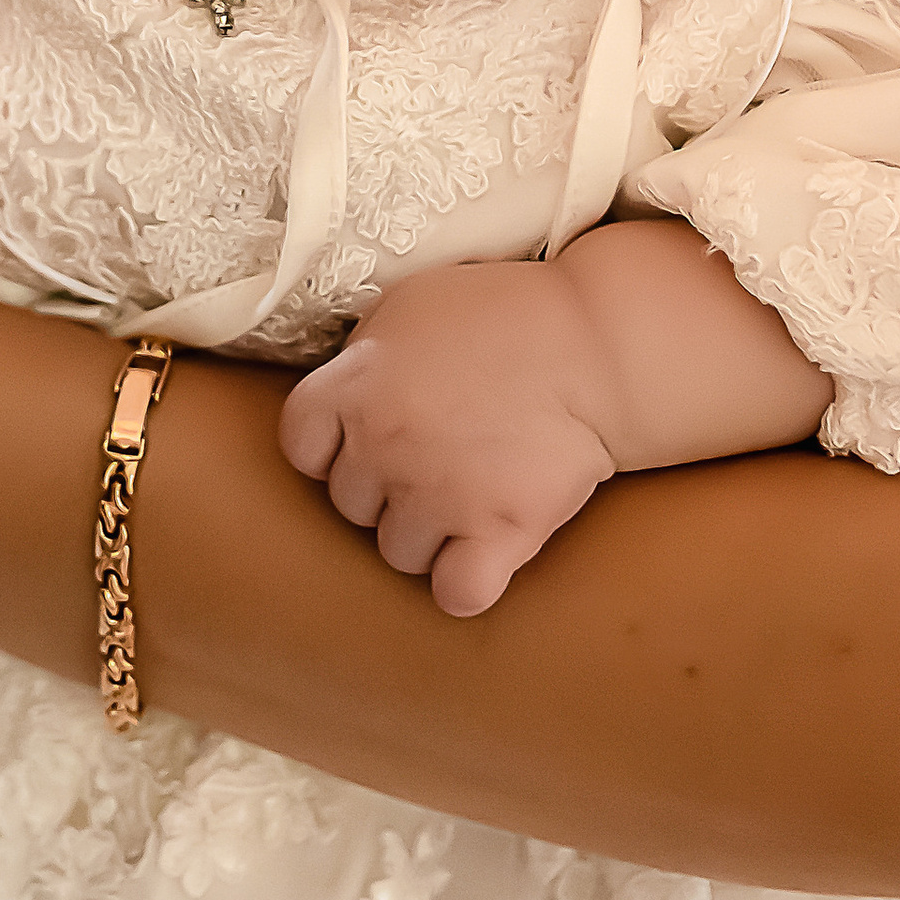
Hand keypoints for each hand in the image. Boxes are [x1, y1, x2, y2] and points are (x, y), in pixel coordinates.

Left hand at [278, 258, 613, 615]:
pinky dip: (468, 582)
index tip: (367, 437)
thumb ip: (365, 355)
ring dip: (428, 532)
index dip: (332, 447)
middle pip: (351, 504)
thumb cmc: (503, 313)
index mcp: (354, 387)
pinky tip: (486, 552)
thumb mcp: (410, 305)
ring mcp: (439, 496)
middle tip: (440, 455)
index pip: (301, 445)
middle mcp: (384, 447)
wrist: (597, 341)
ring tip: (472, 491)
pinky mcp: (500, 533)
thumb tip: (350, 389)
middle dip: (386, 487)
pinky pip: (457, 593)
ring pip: (398, 552)